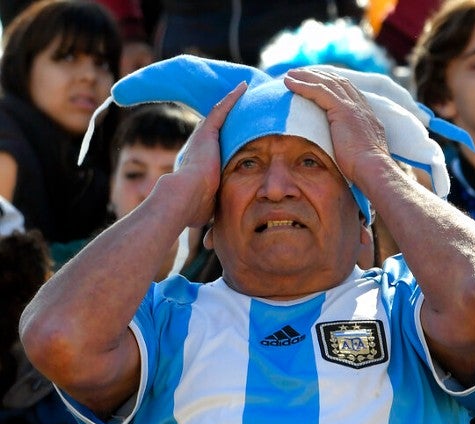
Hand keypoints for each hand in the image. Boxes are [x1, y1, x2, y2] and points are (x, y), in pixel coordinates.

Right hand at [170, 81, 246, 227]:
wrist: (181, 201)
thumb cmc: (193, 211)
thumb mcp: (209, 209)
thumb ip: (213, 214)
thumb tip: (211, 241)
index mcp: (200, 163)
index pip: (217, 148)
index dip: (227, 140)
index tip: (238, 135)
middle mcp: (199, 147)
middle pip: (220, 128)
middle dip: (234, 117)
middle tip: (248, 105)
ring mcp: (202, 139)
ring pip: (222, 116)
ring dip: (235, 103)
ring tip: (250, 90)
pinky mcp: (206, 133)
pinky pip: (222, 110)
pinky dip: (233, 98)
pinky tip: (245, 87)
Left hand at [282, 68, 390, 185]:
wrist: (373, 170)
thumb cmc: (365, 171)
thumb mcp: (360, 154)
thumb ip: (352, 146)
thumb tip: (341, 154)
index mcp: (367, 116)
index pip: (349, 92)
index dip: (332, 84)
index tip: (317, 82)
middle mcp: (362, 107)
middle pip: (338, 82)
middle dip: (319, 75)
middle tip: (301, 73)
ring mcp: (354, 107)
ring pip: (328, 83)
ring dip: (307, 77)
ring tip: (290, 74)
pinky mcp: (343, 110)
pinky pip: (319, 91)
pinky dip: (303, 85)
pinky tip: (289, 83)